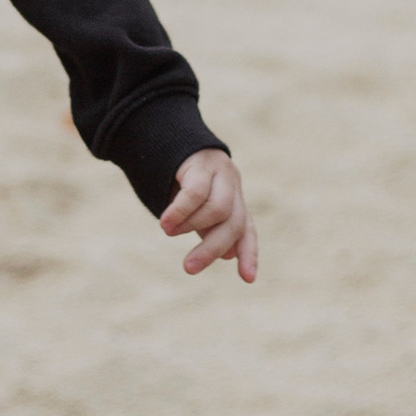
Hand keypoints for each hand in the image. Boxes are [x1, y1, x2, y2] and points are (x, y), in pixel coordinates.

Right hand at [160, 149, 256, 283]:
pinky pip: (195, 192)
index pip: (247, 232)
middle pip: (234, 224)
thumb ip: (211, 229)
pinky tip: (165, 223)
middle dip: (212, 249)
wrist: (166, 136)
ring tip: (168, 232)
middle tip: (188, 268)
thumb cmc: (180, 179)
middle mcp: (233, 188)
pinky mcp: (202, 163)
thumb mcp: (197, 209)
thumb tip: (229, 255)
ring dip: (192, 226)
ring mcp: (220, 173)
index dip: (249, 254)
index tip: (248, 279)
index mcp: (235, 202)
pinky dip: (181, 211)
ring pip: (219, 209)